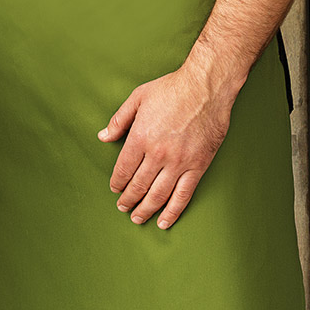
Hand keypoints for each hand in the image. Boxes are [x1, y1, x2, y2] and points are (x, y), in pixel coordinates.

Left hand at [98, 59, 239, 229]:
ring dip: (145, 210)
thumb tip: (103, 136)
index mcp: (140, 137)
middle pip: (138, 185)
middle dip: (128, 200)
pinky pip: (183, 195)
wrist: (206, 87)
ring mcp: (179, 163)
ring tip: (137, 218)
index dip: (117, 183)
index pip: (123, 169)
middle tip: (123, 207)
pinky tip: (164, 221)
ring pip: (158, 195)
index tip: (115, 189)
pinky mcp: (198, 167)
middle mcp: (158, 154)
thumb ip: (119, 120)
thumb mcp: (138, 97)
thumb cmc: (171, 89)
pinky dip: (172, 212)